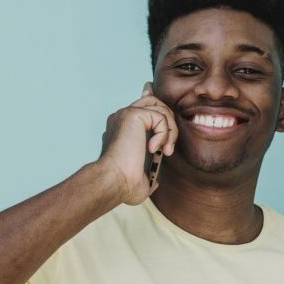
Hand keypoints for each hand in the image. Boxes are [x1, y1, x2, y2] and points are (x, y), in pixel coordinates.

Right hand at [96, 81, 178, 205]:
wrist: (114, 181)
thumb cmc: (122, 185)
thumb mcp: (140, 179)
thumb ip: (147, 173)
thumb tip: (155, 181)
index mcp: (122, 128)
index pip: (141, 106)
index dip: (153, 99)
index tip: (157, 98)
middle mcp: (122, 117)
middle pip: (153, 100)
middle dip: (168, 121)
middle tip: (168, 147)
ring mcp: (126, 114)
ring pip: (160, 108)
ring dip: (170, 131)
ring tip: (165, 151)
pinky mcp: (133, 115)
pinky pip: (160, 117)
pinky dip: (164, 134)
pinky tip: (155, 149)